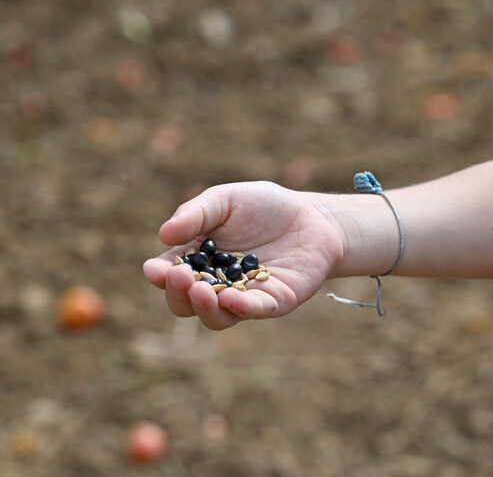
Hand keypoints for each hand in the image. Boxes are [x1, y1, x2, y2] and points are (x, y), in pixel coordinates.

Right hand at [143, 182, 344, 329]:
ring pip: (215, 317)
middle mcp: (216, 284)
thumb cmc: (264, 206)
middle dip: (178, 294)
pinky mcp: (274, 303)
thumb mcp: (225, 200)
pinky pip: (254, 312)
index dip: (159, 275)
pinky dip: (241, 309)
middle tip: (180, 277)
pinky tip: (232, 299)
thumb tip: (163, 235)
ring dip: (204, 308)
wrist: (312, 216)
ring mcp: (244, 297)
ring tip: (201, 290)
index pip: (169, 274)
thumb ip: (195, 214)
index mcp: (197, 260)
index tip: (154, 270)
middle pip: (185, 303)